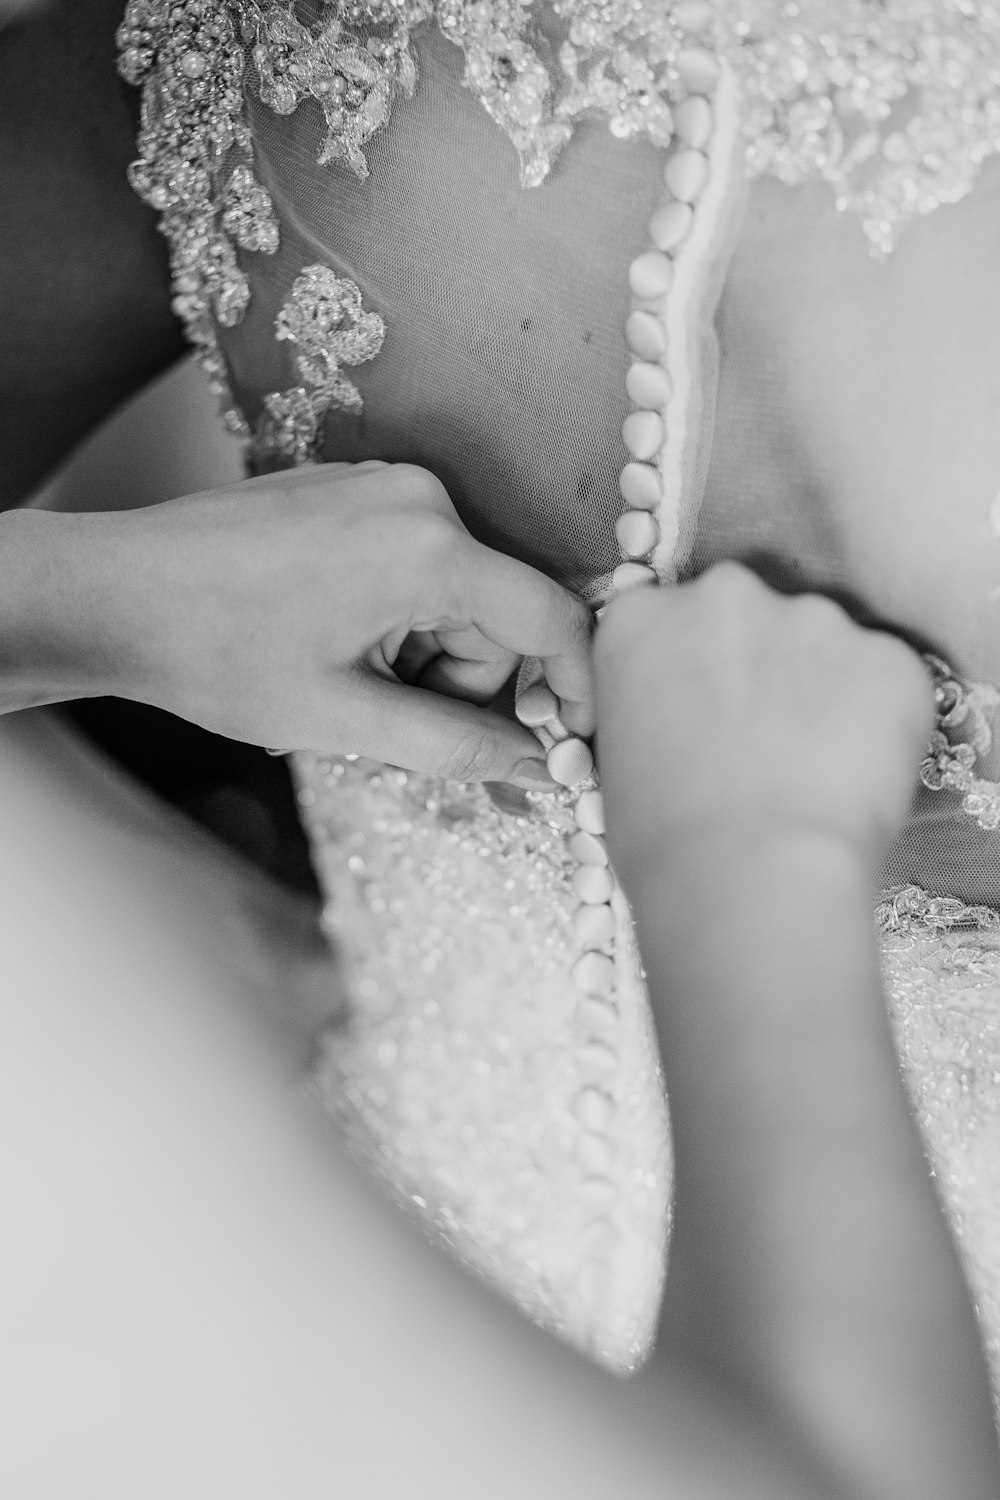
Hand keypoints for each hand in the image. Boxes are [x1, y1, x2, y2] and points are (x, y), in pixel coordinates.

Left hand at [100, 461, 591, 782]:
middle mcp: (421, 499)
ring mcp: (385, 486)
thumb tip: (543, 767)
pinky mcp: (357, 490)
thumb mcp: (345, 719)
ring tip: (348, 678)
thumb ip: (459, 746)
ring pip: (458, 594)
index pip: (553, 620)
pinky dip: (400, 618)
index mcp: (429, 549)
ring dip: (426, 654)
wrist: (117, 593)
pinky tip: (337, 640)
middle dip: (465, 682)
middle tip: (392, 721)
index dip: (578, 691)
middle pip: (500, 615)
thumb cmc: (216, 653)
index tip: (578, 744)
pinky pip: (419, 565)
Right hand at [594, 562, 932, 874]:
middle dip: (757, 665)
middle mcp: (724, 594)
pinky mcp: (888, 655)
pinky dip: (878, 722)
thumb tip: (694, 721)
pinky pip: (885, 680)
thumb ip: (655, 704)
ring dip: (820, 691)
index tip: (700, 714)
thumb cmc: (664, 842)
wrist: (751, 878)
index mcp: (642, 616)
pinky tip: (853, 779)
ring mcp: (814, 617)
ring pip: (821, 644)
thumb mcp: (618, 757)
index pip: (666, 620)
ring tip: (810, 770)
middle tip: (759, 743)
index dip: (690, 671)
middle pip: (747, 615)